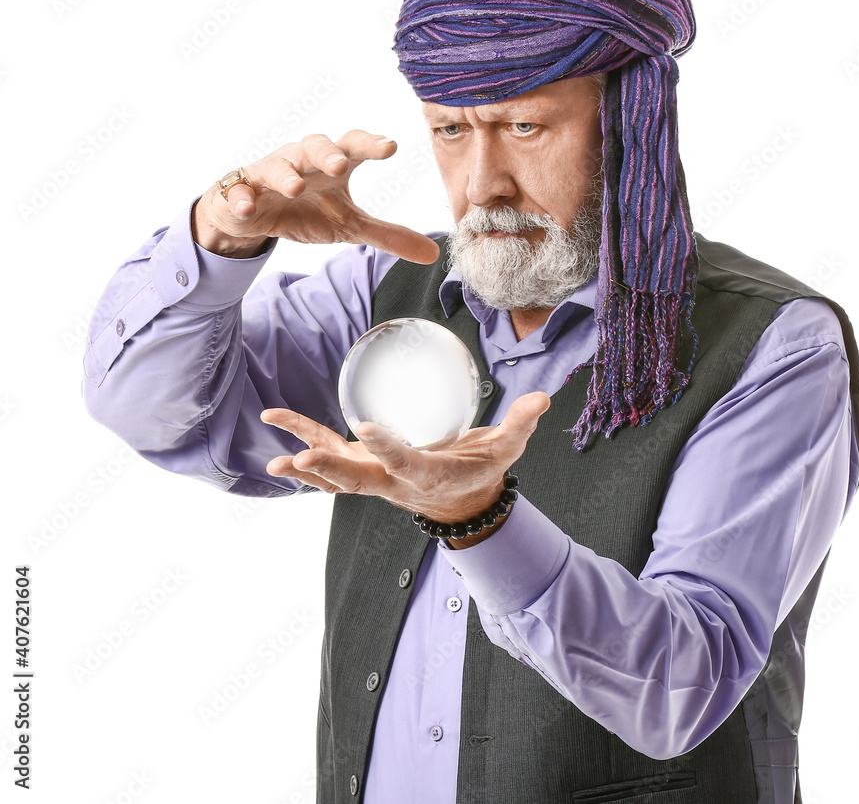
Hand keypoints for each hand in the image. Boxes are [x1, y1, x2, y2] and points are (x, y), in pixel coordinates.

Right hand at [193, 130, 440, 262]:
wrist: (253, 215)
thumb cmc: (306, 209)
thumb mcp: (349, 225)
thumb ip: (388, 235)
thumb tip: (433, 253)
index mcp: (331, 165)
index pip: (353, 146)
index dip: (370, 144)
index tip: (390, 148)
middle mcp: (301, 162)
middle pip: (314, 146)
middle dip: (326, 152)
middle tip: (339, 164)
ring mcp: (269, 174)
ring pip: (277, 165)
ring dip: (286, 175)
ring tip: (296, 188)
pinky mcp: (240, 191)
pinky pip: (238, 190)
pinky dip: (242, 197)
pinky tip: (247, 207)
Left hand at [261, 391, 550, 544]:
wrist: (463, 503)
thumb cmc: (482, 471)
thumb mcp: (507, 449)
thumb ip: (521, 423)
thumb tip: (542, 397)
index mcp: (429, 475)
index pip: (405, 461)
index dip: (385, 446)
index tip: (365, 427)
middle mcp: (395, 482)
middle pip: (357, 479)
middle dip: (327, 467)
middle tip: (299, 456)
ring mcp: (376, 479)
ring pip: (336, 475)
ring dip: (305, 463)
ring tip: (274, 450)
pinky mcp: (366, 471)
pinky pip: (330, 465)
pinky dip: (304, 456)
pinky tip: (277, 440)